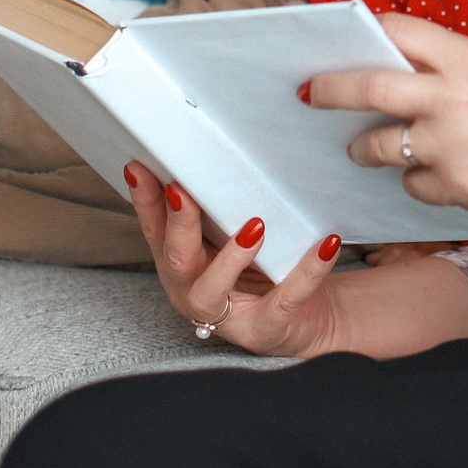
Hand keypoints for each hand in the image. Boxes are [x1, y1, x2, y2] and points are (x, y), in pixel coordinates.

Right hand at [122, 162, 467, 359]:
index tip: (139, 165)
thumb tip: (202, 139)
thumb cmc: (263, 264)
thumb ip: (214, 198)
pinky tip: (327, 243)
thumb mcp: (230, 230)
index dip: (143, 200)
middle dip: (178, 225)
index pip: (154, 229)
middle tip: (183, 191)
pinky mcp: (269, 328)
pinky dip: (306, 271)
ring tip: (255, 224)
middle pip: (175, 259)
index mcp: (182, 263)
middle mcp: (195, 291)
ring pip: (214, 290)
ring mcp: (229, 315)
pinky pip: (287, 299)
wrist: (308, 317)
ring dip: (230, 255)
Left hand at [305, 14, 467, 233]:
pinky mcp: (458, 186)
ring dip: (366, 148)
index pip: (398, 31)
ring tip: (364, 148)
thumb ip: (442, 67)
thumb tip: (380, 65)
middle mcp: (457, 98)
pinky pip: (412, 184)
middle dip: (332, 90)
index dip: (363, 34)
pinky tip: (440, 174)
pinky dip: (416, 180)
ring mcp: (454, 145)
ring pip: (382, 146)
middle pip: (371, 89)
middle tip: (311, 95)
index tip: (337, 46)